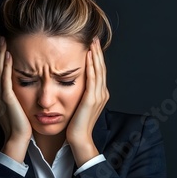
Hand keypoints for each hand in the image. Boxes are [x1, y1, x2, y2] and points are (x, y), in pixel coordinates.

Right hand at [0, 36, 31, 162]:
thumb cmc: (18, 121)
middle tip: (0, 36)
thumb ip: (9, 91)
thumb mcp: (12, 103)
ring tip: (3, 41)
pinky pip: (4, 78)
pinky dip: (5, 66)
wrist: (18, 137)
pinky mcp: (6, 98)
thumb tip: (13, 79)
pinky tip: (8, 55)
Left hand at [66, 37, 108, 166]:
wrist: (79, 139)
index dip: (97, 57)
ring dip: (95, 56)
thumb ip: (81, 94)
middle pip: (101, 68)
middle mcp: (102, 93)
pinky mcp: (91, 100)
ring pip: (98, 71)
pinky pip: (92, 79)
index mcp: (99, 94)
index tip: (92, 45)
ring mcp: (98, 96)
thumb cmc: (76, 125)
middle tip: (95, 38)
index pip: (99, 71)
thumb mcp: (79, 105)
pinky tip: (88, 57)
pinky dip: (91, 67)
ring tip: (92, 43)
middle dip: (98, 52)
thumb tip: (74, 83)